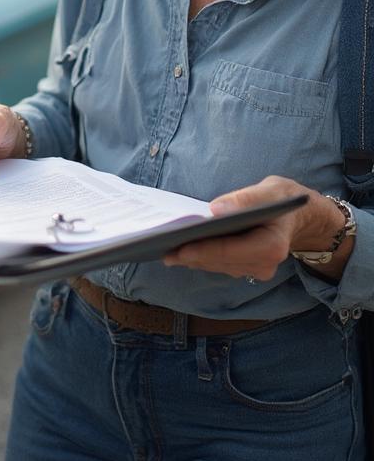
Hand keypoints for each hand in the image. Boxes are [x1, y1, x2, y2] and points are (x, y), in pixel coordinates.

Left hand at [163, 176, 349, 280]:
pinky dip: (202, 257)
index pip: (230, 251)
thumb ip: (245, 199)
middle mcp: (266, 264)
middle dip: (191, 255)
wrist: (299, 217)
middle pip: (220, 261)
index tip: (178, 247)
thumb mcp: (270, 191)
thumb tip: (214, 210)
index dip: (203, 250)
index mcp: (272, 245)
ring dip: (193, 258)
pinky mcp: (248, 268)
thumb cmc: (281, 199)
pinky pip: (221, 265)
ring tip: (166, 249)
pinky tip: (182, 250)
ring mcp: (257, 269)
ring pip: (218, 266)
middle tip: (162, 248)